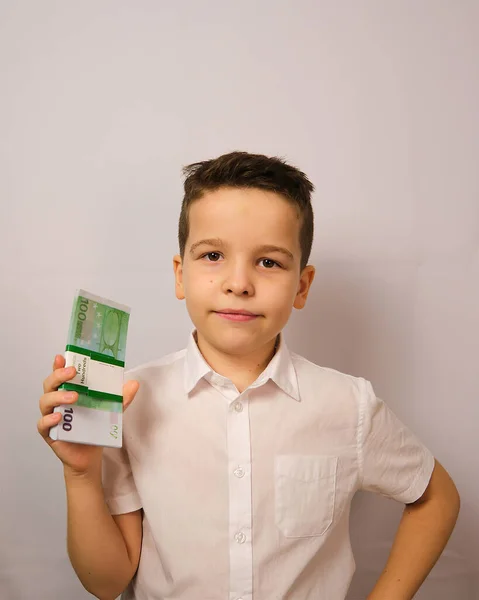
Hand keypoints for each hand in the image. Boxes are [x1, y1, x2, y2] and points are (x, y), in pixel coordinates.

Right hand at [37, 354, 139, 476]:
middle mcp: (57, 401)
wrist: (90, 456)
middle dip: (59, 375)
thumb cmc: (95, 428)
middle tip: (72, 372)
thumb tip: (134, 384)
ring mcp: (51, 416)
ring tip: (73, 397)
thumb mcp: (111, 410)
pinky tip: (58, 417)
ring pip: (45, 401)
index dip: (58, 364)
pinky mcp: (49, 433)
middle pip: (50, 384)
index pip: (61, 375)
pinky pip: (43, 424)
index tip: (62, 356)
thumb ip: (122, 397)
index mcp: (69, 391)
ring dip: (58, 396)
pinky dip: (49, 419)